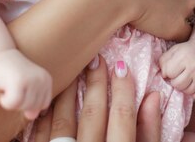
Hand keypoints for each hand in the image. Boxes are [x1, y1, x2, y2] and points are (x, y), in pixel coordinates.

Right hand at [0, 49, 51, 119]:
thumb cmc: (10, 73)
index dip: (28, 102)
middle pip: (32, 107)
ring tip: (8, 86)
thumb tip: (32, 116)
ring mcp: (31, 80)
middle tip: (11, 87)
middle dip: (19, 102)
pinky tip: (3, 89)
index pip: (42, 105)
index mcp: (46, 80)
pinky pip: (12, 104)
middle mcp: (42, 79)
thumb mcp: (25, 87)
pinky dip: (4, 101)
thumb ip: (32, 102)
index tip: (20, 89)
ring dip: (11, 101)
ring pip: (23, 107)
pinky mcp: (19, 82)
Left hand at [35, 56, 162, 141]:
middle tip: (96, 60)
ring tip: (73, 72)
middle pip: (93, 115)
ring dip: (69, 93)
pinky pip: (40, 136)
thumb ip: (151, 133)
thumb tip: (154, 97)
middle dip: (96, 84)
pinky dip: (46, 115)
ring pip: (64, 122)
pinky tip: (51, 98)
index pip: (123, 118)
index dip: (124, 89)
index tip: (121, 65)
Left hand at [160, 39, 194, 99]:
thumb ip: (164, 61)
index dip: (168, 72)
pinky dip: (194, 93)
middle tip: (179, 76)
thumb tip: (163, 76)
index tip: (172, 69)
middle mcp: (194, 66)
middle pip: (177, 84)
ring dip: (184, 87)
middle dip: (175, 81)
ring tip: (186, 78)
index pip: (169, 72)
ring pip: (187, 91)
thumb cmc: (187, 51)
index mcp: (183, 56)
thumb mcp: (174, 50)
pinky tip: (194, 84)